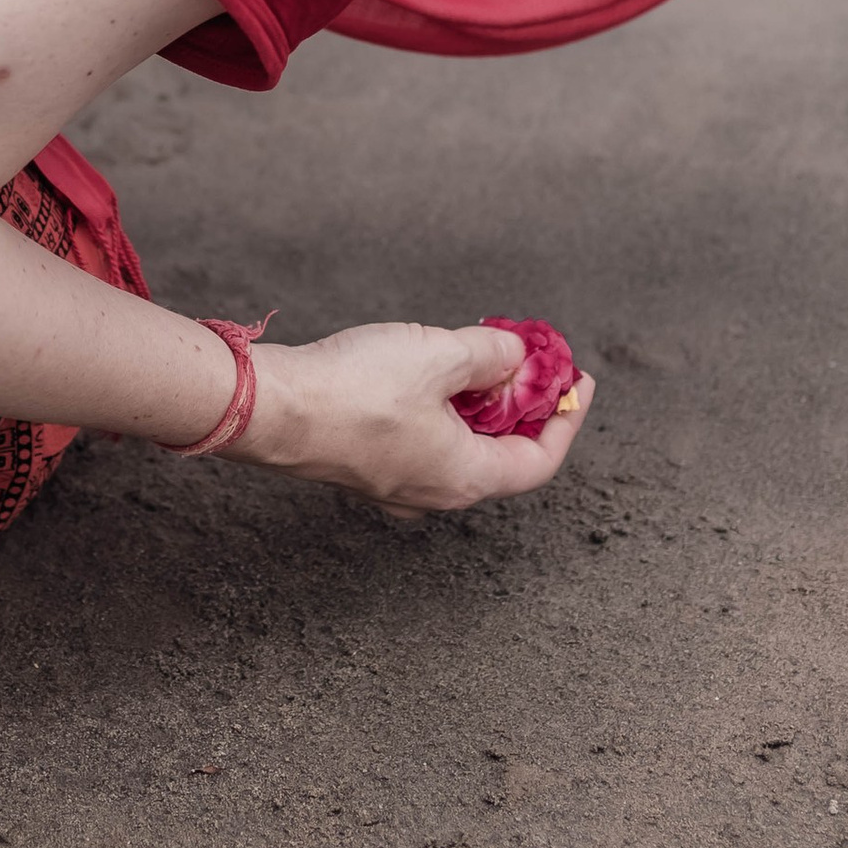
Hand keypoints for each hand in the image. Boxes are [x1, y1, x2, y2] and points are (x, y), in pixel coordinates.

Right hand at [237, 319, 592, 516]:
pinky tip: (430, 371)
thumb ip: (492, 355)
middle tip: (529, 357)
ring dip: (479, 402)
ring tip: (481, 355)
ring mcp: (397, 483)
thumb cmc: (354, 391)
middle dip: (521, 403)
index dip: (566, 419)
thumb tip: (518, 356)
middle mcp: (435, 492)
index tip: (577, 381)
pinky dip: (443, 407)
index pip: (539, 460)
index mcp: (465, 478)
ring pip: (459, 445)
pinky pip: (424, 440)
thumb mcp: (441, 356)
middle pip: (501, 452)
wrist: (270, 408)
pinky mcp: (366, 463)